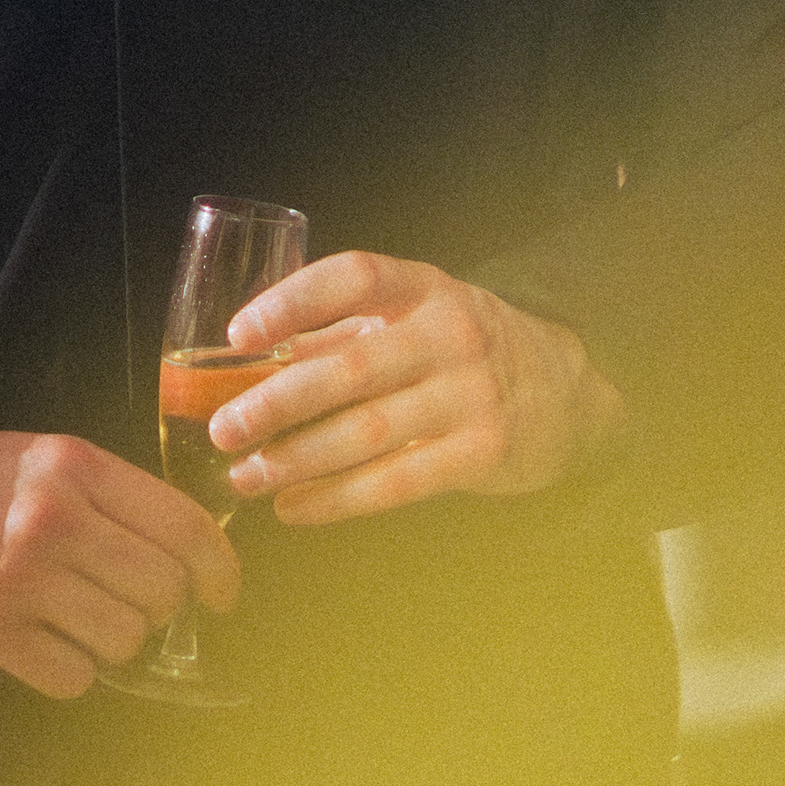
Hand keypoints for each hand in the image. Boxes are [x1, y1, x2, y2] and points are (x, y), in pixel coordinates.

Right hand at [0, 429, 239, 699]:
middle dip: (161, 608)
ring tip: (81, 620)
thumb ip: (115, 496)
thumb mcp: (48, 461)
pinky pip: (74, 677)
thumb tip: (191, 554)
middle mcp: (56, 519)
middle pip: (163, 590)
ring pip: (126, 639)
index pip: (185, 526)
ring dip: (115, 641)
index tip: (221, 595)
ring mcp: (22, 578)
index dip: (220, 570)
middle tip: (132, 602)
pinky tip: (44, 643)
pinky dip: (70, 671)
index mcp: (78, 466)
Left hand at [211, 251, 628, 525]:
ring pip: (367, 433)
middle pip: (351, 367)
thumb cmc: (458, 349)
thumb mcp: (410, 321)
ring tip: (245, 476)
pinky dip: (337, 499)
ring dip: (296, 460)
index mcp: (424, 287)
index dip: (293, 300)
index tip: (238, 333)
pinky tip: (293, 508)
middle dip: (277, 402)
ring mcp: (472, 394)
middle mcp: (451, 334)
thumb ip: (337, 336)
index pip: (354, 277)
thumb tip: (243, 366)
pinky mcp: (482, 453)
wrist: (561, 390)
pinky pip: (396, 482)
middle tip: (223, 428)